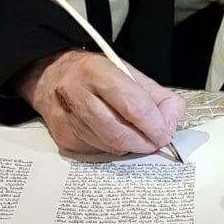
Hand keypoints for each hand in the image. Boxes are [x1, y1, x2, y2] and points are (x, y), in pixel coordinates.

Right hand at [14, 50, 185, 154]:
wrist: (51, 76)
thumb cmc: (94, 74)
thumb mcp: (128, 72)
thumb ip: (156, 96)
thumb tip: (172, 120)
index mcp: (96, 72)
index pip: (133, 106)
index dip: (155, 125)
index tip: (165, 132)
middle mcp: (76, 94)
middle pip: (120, 134)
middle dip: (145, 142)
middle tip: (155, 141)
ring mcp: (67, 119)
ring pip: (110, 147)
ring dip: (130, 146)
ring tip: (135, 134)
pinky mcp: (63, 138)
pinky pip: (98, 152)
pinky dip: (113, 148)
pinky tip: (112, 134)